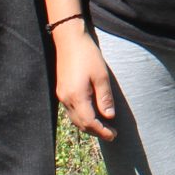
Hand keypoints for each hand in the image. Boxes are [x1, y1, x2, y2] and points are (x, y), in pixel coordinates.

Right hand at [52, 22, 119, 140]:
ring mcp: (62, 95)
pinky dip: (82, 117)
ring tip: (103, 126)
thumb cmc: (87, 55)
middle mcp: (66, 99)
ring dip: (88, 126)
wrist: (69, 39)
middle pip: (81, 124)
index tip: (114, 135)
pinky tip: (91, 114)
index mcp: (77, 97)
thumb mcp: (101, 76)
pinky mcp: (61, 90)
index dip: (102, 131)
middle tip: (111, 133)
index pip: (89, 122)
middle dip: (96, 131)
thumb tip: (109, 116)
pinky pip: (71, 111)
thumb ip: (105, 98)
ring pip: (75, 119)